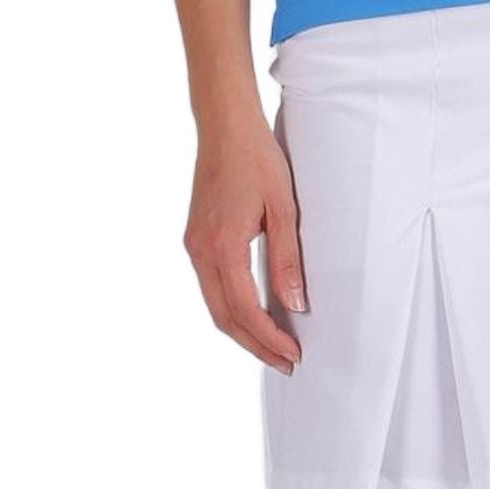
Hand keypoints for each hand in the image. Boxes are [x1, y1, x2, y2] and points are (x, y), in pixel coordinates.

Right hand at [185, 118, 306, 375]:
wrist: (225, 126)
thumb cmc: (257, 159)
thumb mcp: (283, 206)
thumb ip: (287, 258)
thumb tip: (296, 305)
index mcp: (222, 246)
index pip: (243, 309)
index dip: (267, 338)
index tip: (292, 355)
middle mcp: (200, 252)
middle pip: (223, 317)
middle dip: (254, 345)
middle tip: (285, 362)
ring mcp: (193, 246)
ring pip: (214, 305)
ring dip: (242, 329)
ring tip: (273, 345)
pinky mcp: (195, 239)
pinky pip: (211, 286)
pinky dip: (231, 307)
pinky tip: (253, 311)